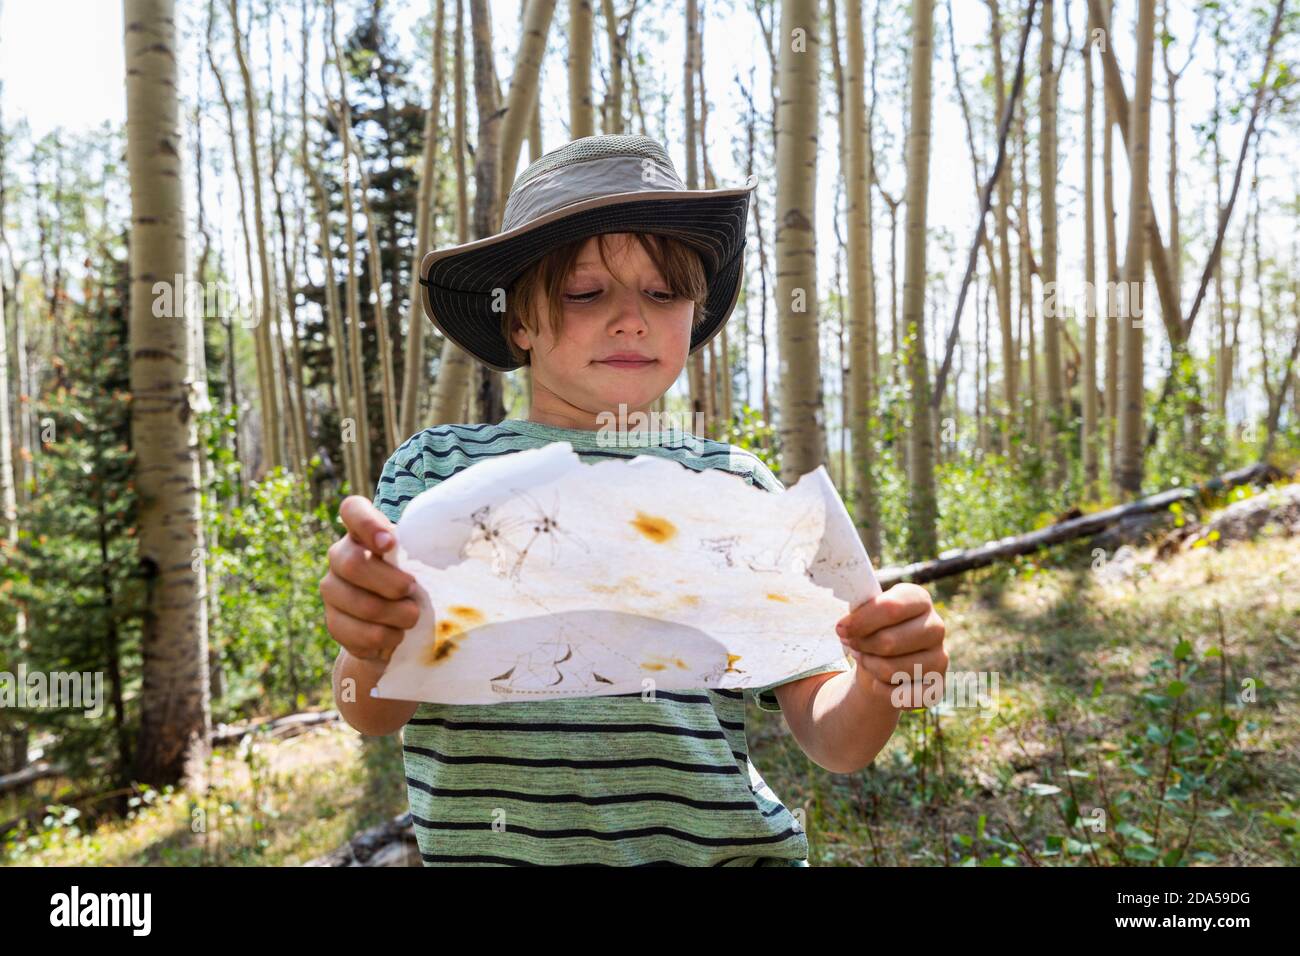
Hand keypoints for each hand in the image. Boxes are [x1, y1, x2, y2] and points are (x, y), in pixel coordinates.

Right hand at [319, 496, 421, 663]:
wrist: (395, 627)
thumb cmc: (416, 583)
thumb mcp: (421, 562)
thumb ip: (424, 549)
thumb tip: (454, 541)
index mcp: (362, 532)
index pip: (351, 510)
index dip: (367, 524)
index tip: (390, 543)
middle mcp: (340, 556)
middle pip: (353, 563)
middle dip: (392, 583)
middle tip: (413, 591)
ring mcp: (332, 589)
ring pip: (361, 604)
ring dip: (396, 615)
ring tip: (412, 617)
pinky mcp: (334, 623)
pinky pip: (360, 634)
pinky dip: (387, 638)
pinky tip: (396, 635)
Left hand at [834, 583, 946, 708]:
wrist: (882, 660)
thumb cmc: (872, 629)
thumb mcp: (864, 613)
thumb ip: (858, 613)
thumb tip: (846, 626)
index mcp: (918, 599)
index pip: (891, 608)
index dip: (861, 621)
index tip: (841, 629)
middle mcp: (936, 627)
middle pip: (889, 642)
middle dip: (862, 646)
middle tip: (852, 645)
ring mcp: (940, 658)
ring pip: (892, 670)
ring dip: (869, 666)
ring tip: (865, 659)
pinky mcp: (937, 686)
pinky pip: (902, 695)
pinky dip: (881, 690)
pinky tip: (878, 681)